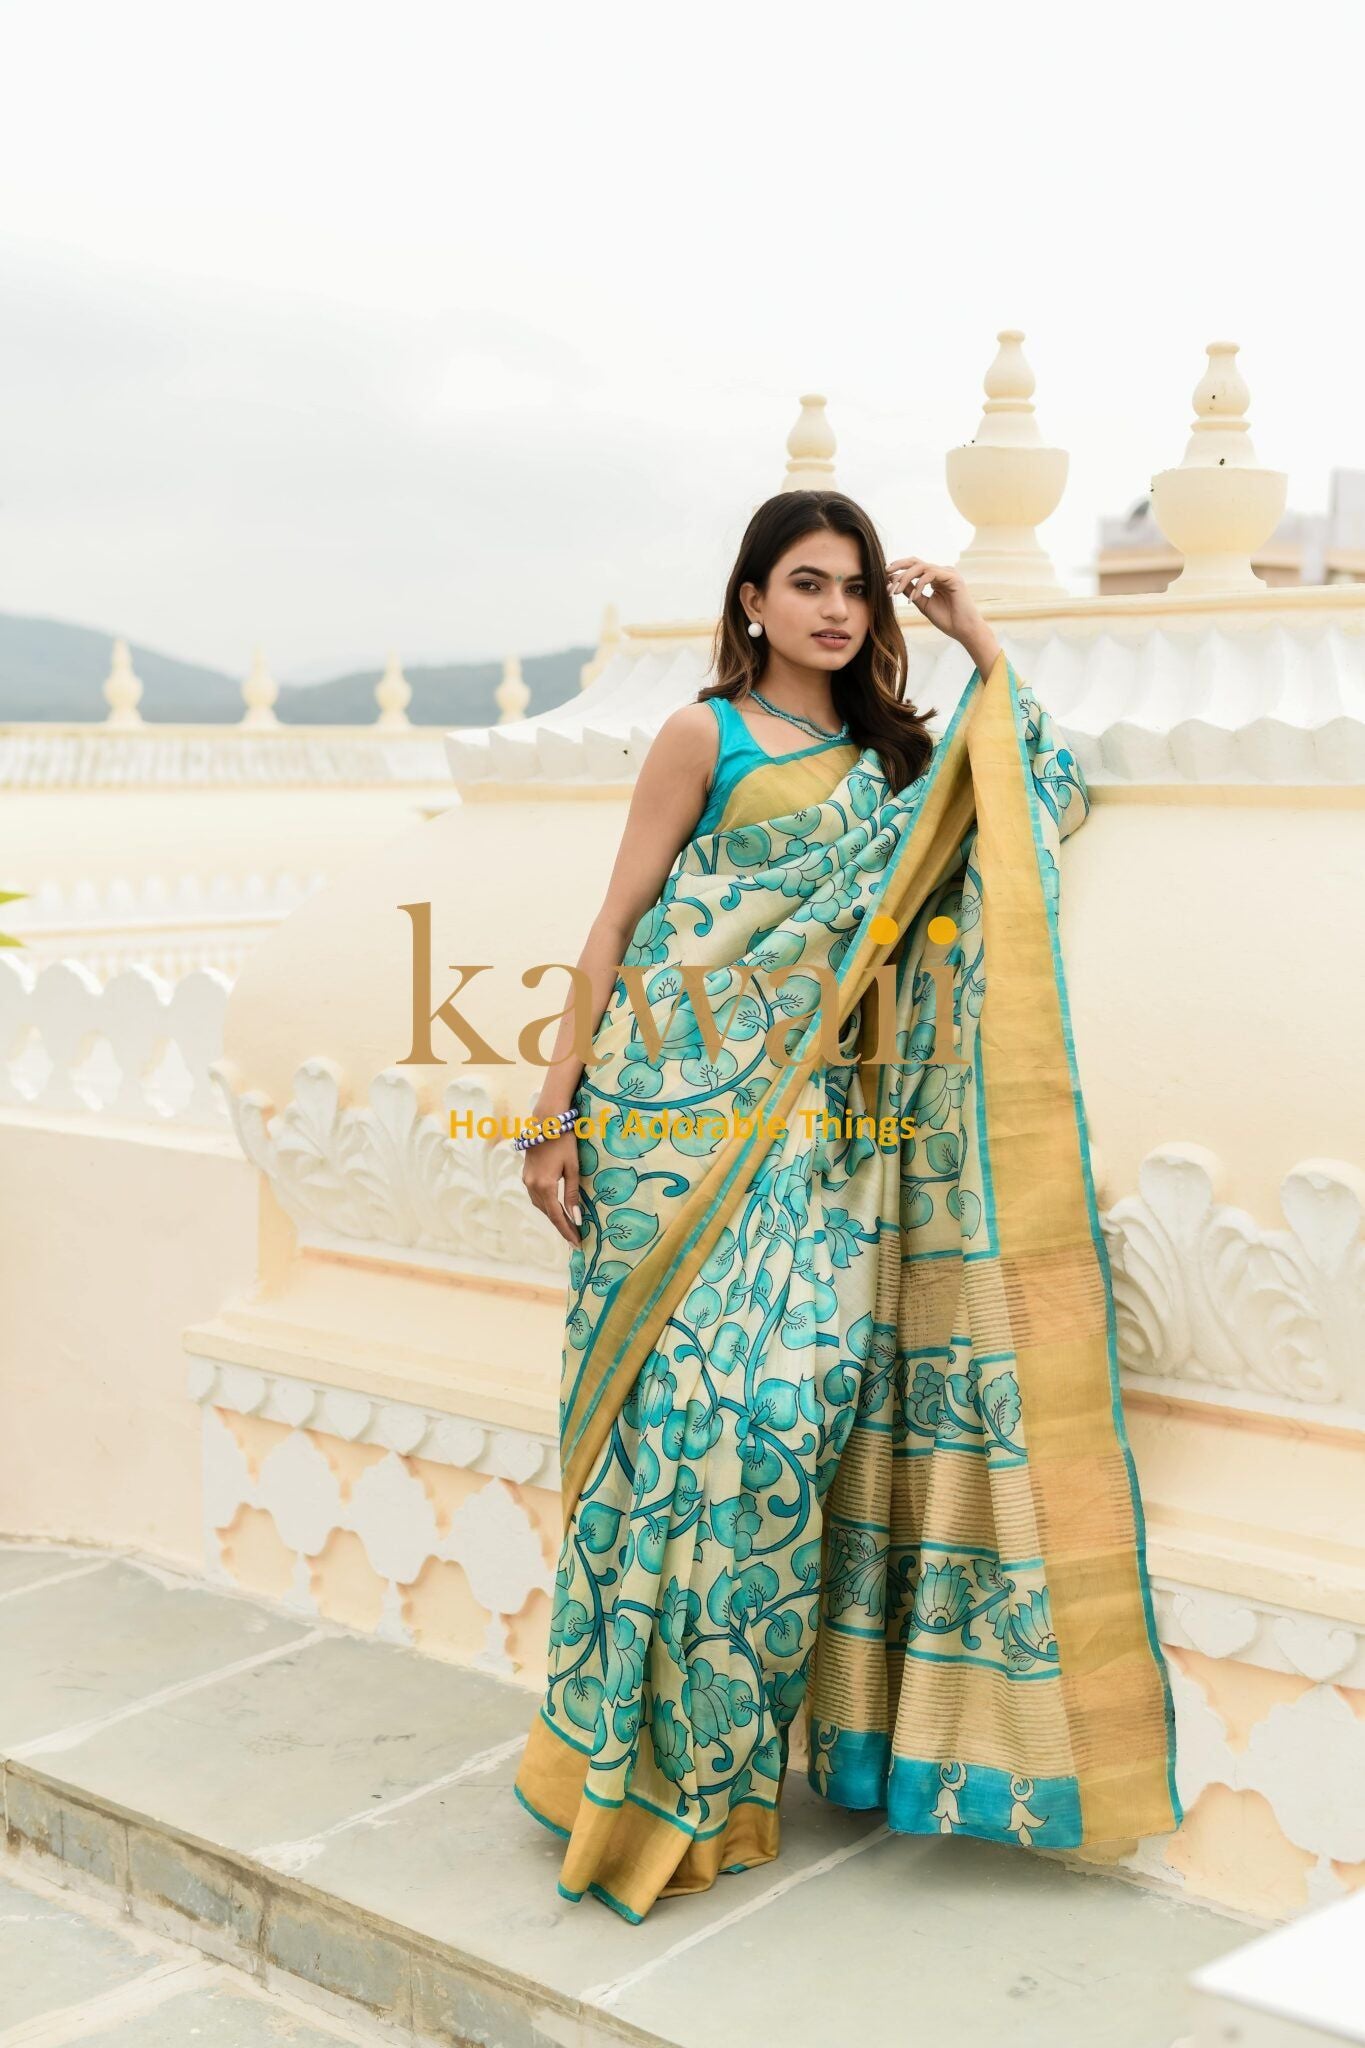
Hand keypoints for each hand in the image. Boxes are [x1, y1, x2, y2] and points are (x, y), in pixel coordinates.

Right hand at [521, 1128, 582, 1246]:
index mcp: (544, 1185)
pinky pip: (537, 1196)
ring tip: (569, 1226)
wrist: (546, 1121)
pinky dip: (547, 1205)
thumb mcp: (572, 1168)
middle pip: (547, 1213)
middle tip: (576, 1238)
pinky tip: (557, 1208)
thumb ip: (572, 1194)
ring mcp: (526, 1180)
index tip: (576, 1244)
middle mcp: (532, 1185)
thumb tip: (576, 1217)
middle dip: (562, 1226)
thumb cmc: (564, 1142)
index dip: (567, 1231)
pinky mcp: (526, 1175)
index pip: (556, 1216)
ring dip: (554, 1216)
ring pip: (540, 1206)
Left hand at [886, 557, 999, 675]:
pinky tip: (913, 598)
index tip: (886, 583)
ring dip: (905, 578)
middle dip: (899, 566)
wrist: (963, 630)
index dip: (898, 573)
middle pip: (916, 561)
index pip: (914, 568)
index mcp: (935, 577)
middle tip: (886, 574)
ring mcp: (948, 573)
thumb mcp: (923, 604)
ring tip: (896, 592)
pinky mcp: (953, 577)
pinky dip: (919, 585)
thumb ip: (911, 592)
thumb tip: (895, 582)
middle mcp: (941, 572)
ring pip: (921, 567)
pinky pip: (930, 574)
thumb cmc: (946, 619)